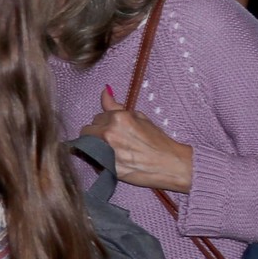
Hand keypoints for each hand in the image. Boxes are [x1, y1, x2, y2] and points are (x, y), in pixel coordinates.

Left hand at [80, 89, 194, 191]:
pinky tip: (110, 160)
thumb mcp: (139, 118)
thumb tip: (104, 91)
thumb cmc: (158, 141)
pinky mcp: (106, 167)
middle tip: (111, 141)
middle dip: (96, 134)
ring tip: (109, 151)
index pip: (97, 117)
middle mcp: (109, 133)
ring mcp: (106, 151)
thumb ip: (116, 106)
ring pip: (86, 145)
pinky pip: (91, 160)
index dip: (105, 124)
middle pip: (88, 130)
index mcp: (117, 118)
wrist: (171, 164)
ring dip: (94, 146)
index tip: (113, 130)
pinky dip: (97, 160)